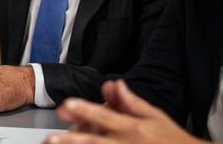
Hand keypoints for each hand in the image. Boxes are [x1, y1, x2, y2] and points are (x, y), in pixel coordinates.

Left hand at [43, 80, 204, 143]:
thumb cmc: (172, 139)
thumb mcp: (155, 116)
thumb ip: (132, 102)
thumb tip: (114, 85)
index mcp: (133, 128)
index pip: (105, 116)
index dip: (85, 110)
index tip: (67, 105)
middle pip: (94, 142)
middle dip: (71, 140)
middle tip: (50, 138)